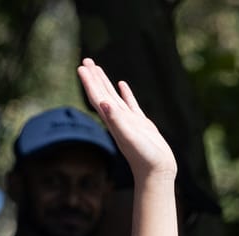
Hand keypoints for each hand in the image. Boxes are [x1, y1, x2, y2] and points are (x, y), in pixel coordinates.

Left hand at [77, 59, 177, 183]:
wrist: (156, 172)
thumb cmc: (144, 156)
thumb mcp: (129, 137)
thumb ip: (117, 121)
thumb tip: (103, 103)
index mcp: (113, 121)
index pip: (97, 97)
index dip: (89, 83)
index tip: (81, 67)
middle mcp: (117, 119)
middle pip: (101, 94)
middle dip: (93, 78)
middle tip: (85, 61)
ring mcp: (129, 121)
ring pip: (113, 97)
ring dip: (105, 83)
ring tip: (98, 68)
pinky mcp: (141, 123)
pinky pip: (130, 104)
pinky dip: (125, 93)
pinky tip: (122, 85)